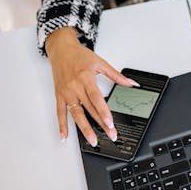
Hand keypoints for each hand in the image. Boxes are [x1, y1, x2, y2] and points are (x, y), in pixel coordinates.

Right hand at [45, 27, 138, 144]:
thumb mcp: (101, 63)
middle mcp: (75, 86)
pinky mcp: (59, 95)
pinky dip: (61, 125)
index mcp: (86, 78)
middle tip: (109, 135)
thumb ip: (117, 75)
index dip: (103, 112)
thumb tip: (132, 83)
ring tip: (93, 140)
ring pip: (76, 114)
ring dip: (84, 129)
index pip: (96, 99)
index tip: (110, 123)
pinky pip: (60, 113)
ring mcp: (66, 92)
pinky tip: (64, 136)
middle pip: (89, 109)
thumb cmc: (80, 55)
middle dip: (100, 124)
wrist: (61, 49)